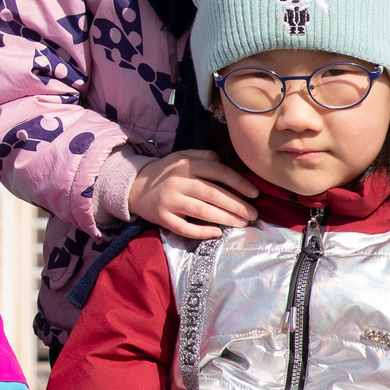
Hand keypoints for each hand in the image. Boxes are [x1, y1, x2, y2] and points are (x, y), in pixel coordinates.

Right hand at [126, 150, 257, 238]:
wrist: (135, 186)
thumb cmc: (167, 172)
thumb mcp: (183, 156)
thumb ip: (206, 157)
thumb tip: (231, 167)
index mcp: (186, 164)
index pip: (219, 172)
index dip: (239, 183)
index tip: (255, 193)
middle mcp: (177, 181)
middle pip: (213, 193)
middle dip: (237, 205)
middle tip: (254, 214)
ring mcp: (169, 200)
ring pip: (202, 211)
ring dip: (225, 218)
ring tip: (243, 223)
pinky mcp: (161, 217)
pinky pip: (184, 228)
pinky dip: (202, 232)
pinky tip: (217, 232)